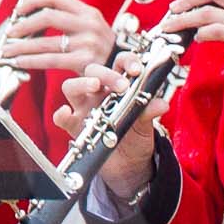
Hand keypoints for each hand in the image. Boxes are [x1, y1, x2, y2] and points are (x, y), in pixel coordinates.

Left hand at [0, 0, 113, 73]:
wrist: (122, 72)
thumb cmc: (102, 51)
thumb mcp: (92, 28)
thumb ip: (70, 19)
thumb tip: (37, 13)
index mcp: (89, 12)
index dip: (33, 1)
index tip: (18, 9)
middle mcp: (90, 25)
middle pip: (48, 17)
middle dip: (23, 24)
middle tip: (10, 32)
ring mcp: (88, 43)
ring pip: (45, 42)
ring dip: (21, 46)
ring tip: (7, 50)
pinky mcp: (84, 61)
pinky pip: (50, 60)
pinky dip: (30, 60)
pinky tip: (19, 62)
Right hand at [55, 55, 171, 198]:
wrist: (129, 162)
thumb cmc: (136, 135)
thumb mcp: (145, 122)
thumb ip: (149, 111)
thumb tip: (162, 104)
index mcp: (118, 85)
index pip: (119, 63)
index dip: (127, 61)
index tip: (136, 70)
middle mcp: (98, 92)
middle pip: (93, 71)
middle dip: (106, 74)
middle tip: (122, 86)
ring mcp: (84, 108)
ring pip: (71, 87)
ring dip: (82, 84)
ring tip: (95, 87)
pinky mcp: (74, 126)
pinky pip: (61, 118)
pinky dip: (61, 113)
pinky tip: (66, 112)